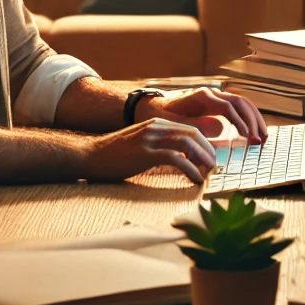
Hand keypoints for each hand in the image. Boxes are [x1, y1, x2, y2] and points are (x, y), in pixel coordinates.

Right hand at [80, 118, 216, 183]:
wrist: (89, 156)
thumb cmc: (114, 156)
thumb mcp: (140, 145)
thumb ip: (159, 147)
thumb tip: (180, 160)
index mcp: (156, 124)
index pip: (190, 129)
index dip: (204, 144)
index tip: (210, 159)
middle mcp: (155, 127)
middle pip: (193, 134)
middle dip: (208, 151)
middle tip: (215, 167)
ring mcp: (150, 138)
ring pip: (188, 144)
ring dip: (203, 159)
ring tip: (209, 173)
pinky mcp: (144, 153)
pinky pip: (175, 159)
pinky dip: (190, 169)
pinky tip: (196, 180)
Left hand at [137, 86, 266, 142]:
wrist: (152, 106)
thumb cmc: (161, 115)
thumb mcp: (174, 122)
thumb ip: (196, 125)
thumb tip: (220, 128)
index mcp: (202, 96)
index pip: (228, 107)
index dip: (240, 122)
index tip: (249, 137)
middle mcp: (212, 93)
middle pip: (240, 102)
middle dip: (253, 120)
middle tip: (261, 139)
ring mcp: (215, 97)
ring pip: (242, 103)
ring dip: (254, 118)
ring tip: (263, 136)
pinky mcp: (216, 104)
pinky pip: (237, 108)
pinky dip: (248, 118)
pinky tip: (253, 131)